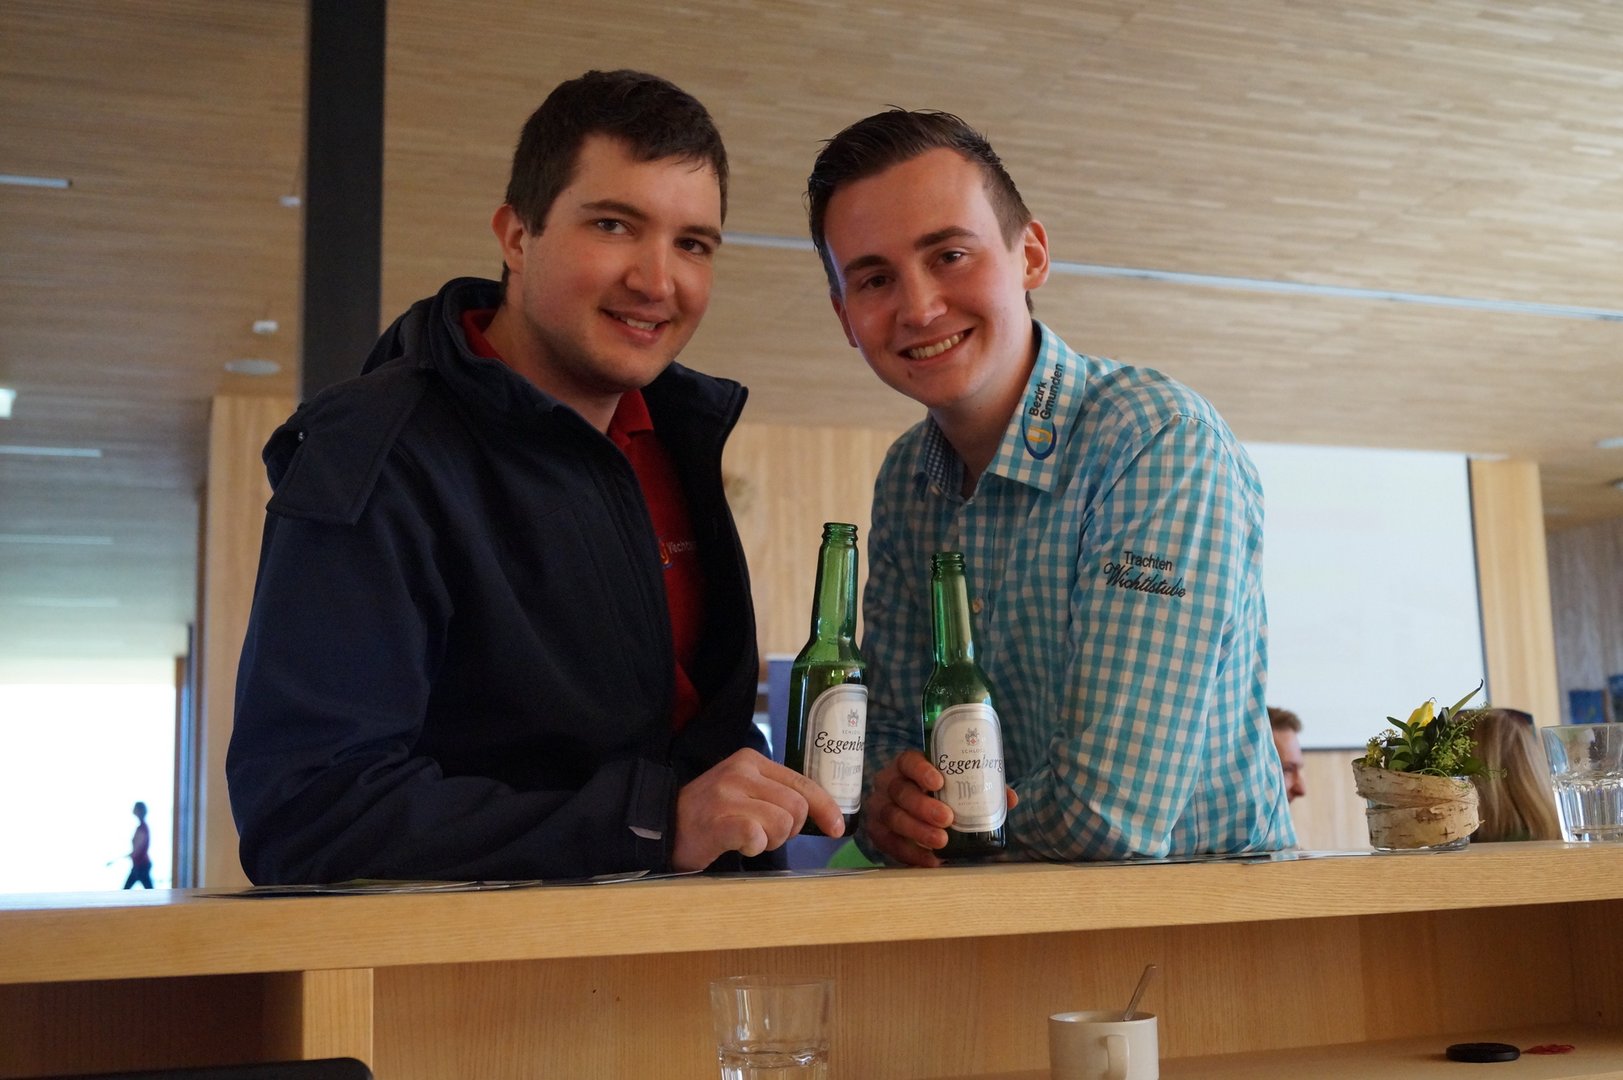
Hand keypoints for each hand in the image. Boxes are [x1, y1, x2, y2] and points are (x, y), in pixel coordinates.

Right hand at [670, 749, 843, 871]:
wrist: (662, 828)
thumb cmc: (709, 815)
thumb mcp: (743, 790)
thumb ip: (776, 793)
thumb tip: (821, 812)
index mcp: (752, 760)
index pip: (803, 783)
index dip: (826, 808)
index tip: (836, 828)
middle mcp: (741, 771)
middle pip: (797, 807)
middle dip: (789, 830)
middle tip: (764, 835)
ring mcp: (727, 794)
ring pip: (783, 823)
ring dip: (771, 841)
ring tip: (748, 839)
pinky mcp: (717, 820)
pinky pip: (756, 834)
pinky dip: (755, 845)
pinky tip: (742, 845)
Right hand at [863, 750, 1018, 867]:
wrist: (908, 812)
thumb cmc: (937, 794)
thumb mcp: (956, 786)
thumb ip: (980, 788)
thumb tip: (1009, 799)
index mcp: (907, 766)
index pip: (908, 761)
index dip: (921, 770)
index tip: (939, 782)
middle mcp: (889, 783)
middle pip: (900, 791)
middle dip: (923, 806)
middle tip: (947, 819)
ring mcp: (879, 807)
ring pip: (892, 816)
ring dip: (917, 831)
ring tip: (941, 842)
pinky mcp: (877, 831)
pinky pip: (888, 842)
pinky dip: (910, 853)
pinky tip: (930, 861)